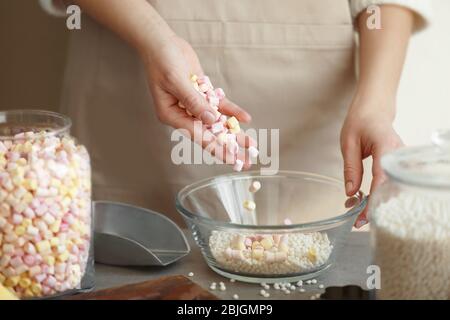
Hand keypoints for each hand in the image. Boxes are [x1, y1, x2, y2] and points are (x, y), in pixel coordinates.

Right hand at [141, 33, 254, 165]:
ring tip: (251, 144)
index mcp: (172, 115)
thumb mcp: (176, 81)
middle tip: (247, 159)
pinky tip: (245, 118)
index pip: (198, 136)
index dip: (216, 148)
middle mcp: (184, 113)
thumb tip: (212, 120)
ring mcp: (194, 105)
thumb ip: (194, 102)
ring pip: (218, 122)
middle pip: (210, 133)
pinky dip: (232, 111)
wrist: (162, 42)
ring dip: (234, 132)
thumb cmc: (162, 61)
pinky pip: (220, 105)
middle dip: (229, 146)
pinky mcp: (203, 94)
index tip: (231, 159)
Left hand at [340, 97, 402, 227]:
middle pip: (393, 189)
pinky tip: (367, 202)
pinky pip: (394, 184)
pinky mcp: (401, 165)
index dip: (374, 201)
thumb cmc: (361, 121)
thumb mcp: (348, 143)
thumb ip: (350, 168)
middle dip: (377, 208)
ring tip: (359, 214)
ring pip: (396, 190)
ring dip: (379, 204)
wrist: (375, 109)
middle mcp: (400, 155)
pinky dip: (382, 196)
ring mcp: (403, 160)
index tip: (363, 216)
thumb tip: (351, 193)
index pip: (383, 179)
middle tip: (358, 222)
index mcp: (386, 147)